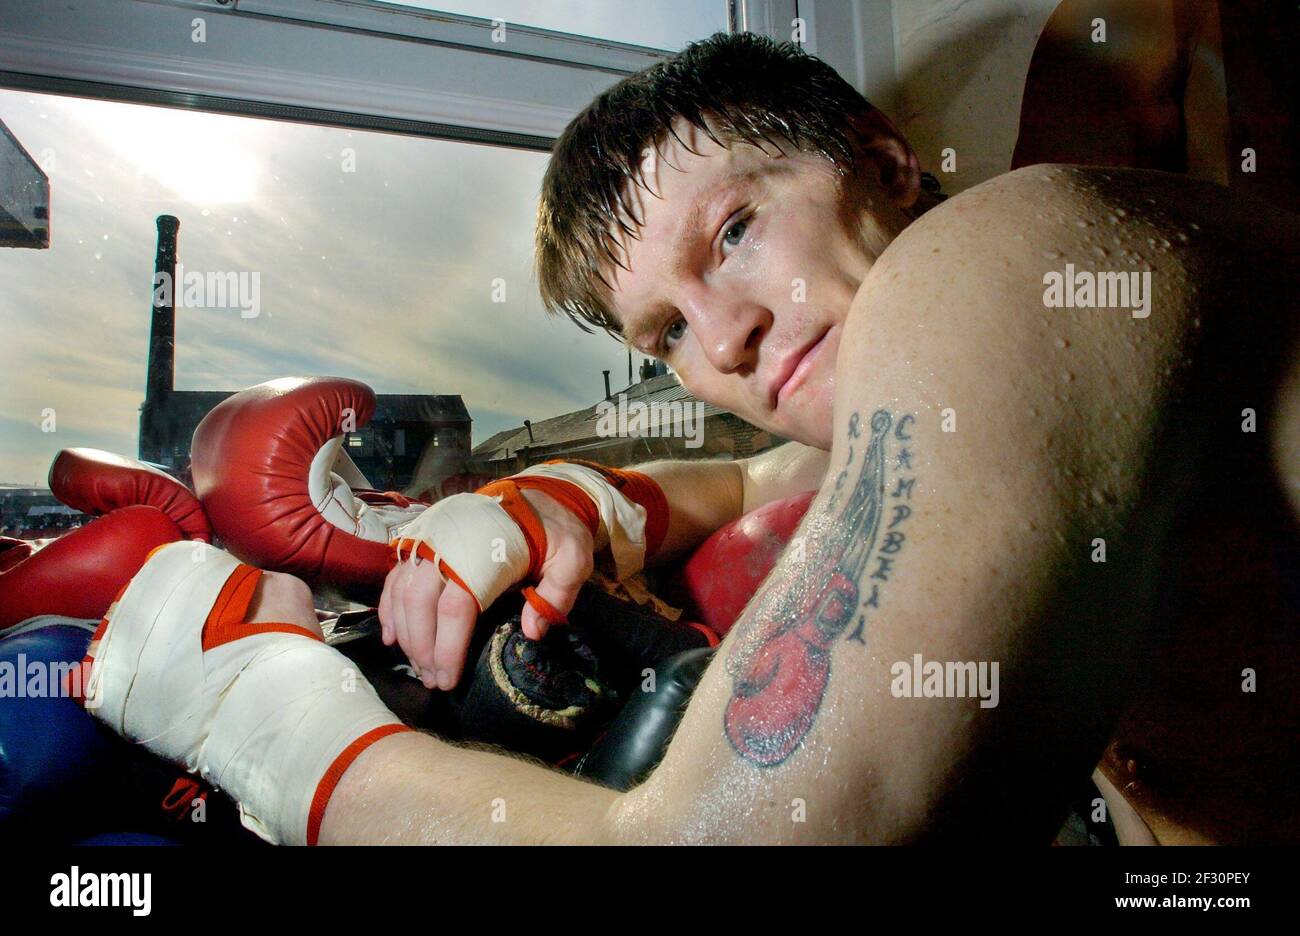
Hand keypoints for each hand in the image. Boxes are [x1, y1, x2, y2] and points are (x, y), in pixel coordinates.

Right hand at [377, 488, 595, 690]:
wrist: (542, 495)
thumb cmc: (557, 530)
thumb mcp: (573, 558)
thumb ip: (557, 595)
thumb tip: (532, 633)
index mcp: (484, 553)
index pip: (456, 608)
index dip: (447, 648)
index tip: (448, 680)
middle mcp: (449, 545)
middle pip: (419, 602)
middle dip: (421, 647)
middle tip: (431, 680)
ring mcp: (433, 539)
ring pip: (403, 590)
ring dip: (405, 633)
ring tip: (418, 666)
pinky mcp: (426, 539)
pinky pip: (396, 576)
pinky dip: (390, 607)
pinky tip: (393, 636)